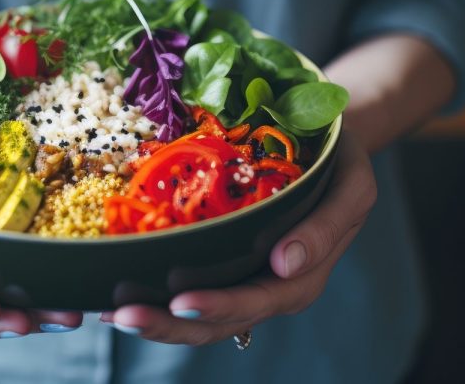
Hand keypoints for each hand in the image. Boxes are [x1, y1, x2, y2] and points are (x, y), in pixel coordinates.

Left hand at [99, 133, 375, 344]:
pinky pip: (186, 291)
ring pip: (197, 318)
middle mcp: (269, 286)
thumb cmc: (340, 159)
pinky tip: (112, 301)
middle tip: (124, 317)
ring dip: (154, 321)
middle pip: (218, 322)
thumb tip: (286, 264)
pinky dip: (152, 300)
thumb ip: (327, 226)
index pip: (258, 301)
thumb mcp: (352, 184)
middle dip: (170, 324)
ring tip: (111, 315)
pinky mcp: (221, 264)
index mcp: (303, 275)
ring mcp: (243, 279)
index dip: (220, 305)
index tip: (181, 300)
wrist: (328, 141)